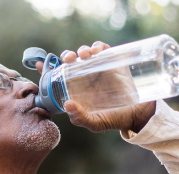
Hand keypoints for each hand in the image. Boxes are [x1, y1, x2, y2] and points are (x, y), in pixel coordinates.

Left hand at [36, 41, 155, 132]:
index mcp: (76, 89)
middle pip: (71, 61)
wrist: (138, 114)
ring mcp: (98, 68)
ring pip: (85, 53)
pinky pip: (102, 49)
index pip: (58, 76)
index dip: (47, 68)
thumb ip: (80, 118)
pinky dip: (98, 46)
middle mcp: (85, 77)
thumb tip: (67, 104)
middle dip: (66, 56)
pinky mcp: (112, 62)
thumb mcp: (95, 123)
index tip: (40, 64)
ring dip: (81, 50)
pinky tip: (96, 51)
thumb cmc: (114, 119)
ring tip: (83, 55)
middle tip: (69, 59)